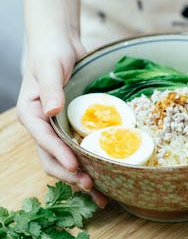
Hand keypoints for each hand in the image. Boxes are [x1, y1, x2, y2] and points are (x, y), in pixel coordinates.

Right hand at [17, 31, 107, 207]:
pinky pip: (78, 150)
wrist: (59, 44)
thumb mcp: (50, 67)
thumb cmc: (51, 53)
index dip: (59, 154)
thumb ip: (50, 88)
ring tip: (102, 193)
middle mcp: (41, 125)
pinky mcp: (70, 127)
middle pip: (51, 158)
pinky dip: (89, 164)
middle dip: (70, 174)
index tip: (75, 165)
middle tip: (92, 186)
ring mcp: (56, 129)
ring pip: (65, 160)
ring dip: (80, 177)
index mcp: (30, 113)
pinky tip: (105, 176)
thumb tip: (52, 110)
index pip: (43, 139)